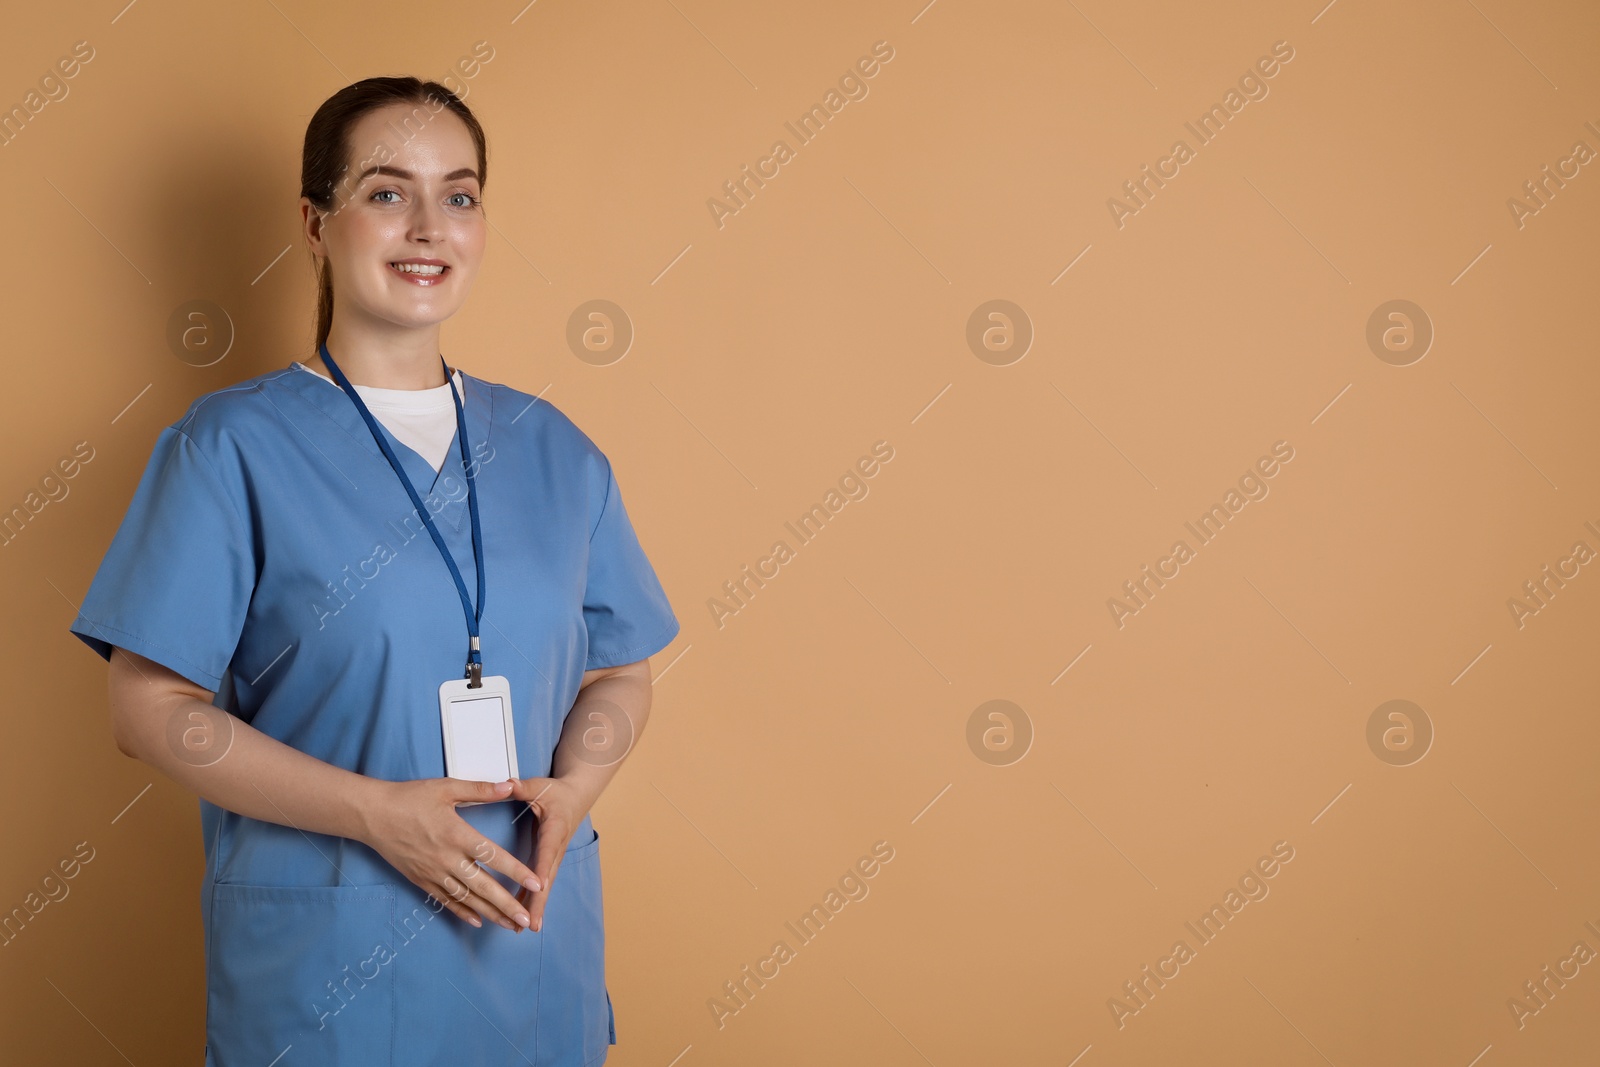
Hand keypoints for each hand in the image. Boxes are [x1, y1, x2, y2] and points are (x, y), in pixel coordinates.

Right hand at [358, 777, 543, 931]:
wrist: (372, 815)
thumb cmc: (409, 798)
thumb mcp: (446, 788)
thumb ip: (480, 790)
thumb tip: (510, 786)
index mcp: (456, 834)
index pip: (493, 856)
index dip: (517, 871)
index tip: (536, 883)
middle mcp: (447, 858)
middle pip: (482, 886)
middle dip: (507, 904)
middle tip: (527, 919)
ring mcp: (433, 872)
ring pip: (466, 899)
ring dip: (490, 913)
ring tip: (510, 926)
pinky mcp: (421, 880)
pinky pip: (445, 901)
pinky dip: (463, 912)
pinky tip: (478, 921)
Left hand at [506, 777, 586, 931]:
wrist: (577, 796)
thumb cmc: (557, 792)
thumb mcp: (540, 786)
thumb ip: (522, 787)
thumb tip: (507, 784)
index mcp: (554, 830)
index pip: (546, 853)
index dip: (542, 871)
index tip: (538, 888)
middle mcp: (556, 848)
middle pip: (547, 879)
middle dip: (539, 902)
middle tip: (530, 924)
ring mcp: (553, 857)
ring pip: (544, 886)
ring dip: (535, 907)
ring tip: (523, 928)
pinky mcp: (548, 861)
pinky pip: (539, 884)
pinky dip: (532, 901)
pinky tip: (521, 916)